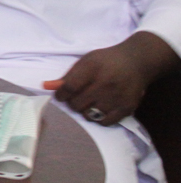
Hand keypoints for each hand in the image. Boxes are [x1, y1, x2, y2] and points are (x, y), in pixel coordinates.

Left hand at [44, 31, 178, 125]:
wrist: (137, 61)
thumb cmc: (107, 60)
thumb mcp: (86, 61)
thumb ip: (67, 76)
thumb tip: (46, 86)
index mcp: (93, 69)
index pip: (69, 88)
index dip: (60, 95)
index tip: (61, 95)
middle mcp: (105, 84)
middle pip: (77, 104)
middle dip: (72, 102)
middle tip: (77, 97)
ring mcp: (117, 97)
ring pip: (89, 115)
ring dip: (85, 111)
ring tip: (89, 103)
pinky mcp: (127, 107)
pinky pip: (105, 122)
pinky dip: (99, 118)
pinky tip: (100, 109)